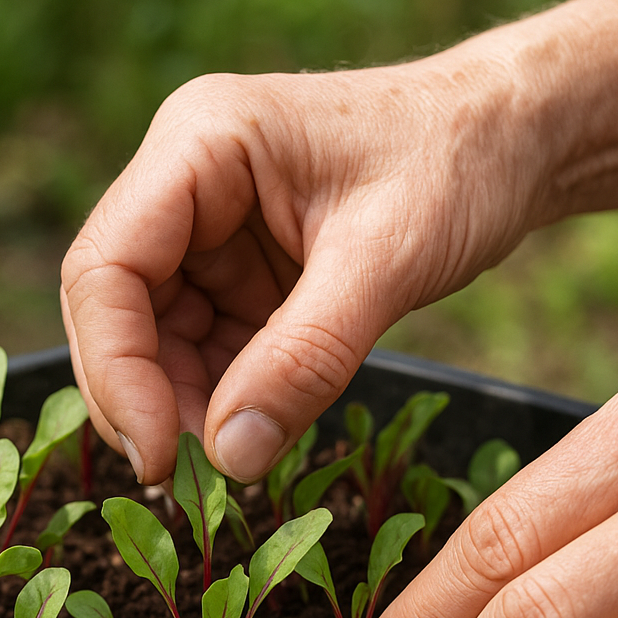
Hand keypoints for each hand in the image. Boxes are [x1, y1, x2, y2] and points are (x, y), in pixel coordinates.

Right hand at [60, 56, 543, 484]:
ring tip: (236, 459)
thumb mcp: (386, 260)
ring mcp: (212, 231)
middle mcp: (187, 185)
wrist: (511, 140)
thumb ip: (305, 359)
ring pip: (157, 338)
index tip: (161, 456)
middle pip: (118, 310)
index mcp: (200, 145)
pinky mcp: (242, 272)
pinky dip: (224, 399)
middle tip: (192, 478)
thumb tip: (230, 459)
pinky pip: (208, 348)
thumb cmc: (458, 162)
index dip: (117, 372)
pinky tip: (257, 431)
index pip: (106, 269)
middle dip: (147, 399)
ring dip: (185, 407)